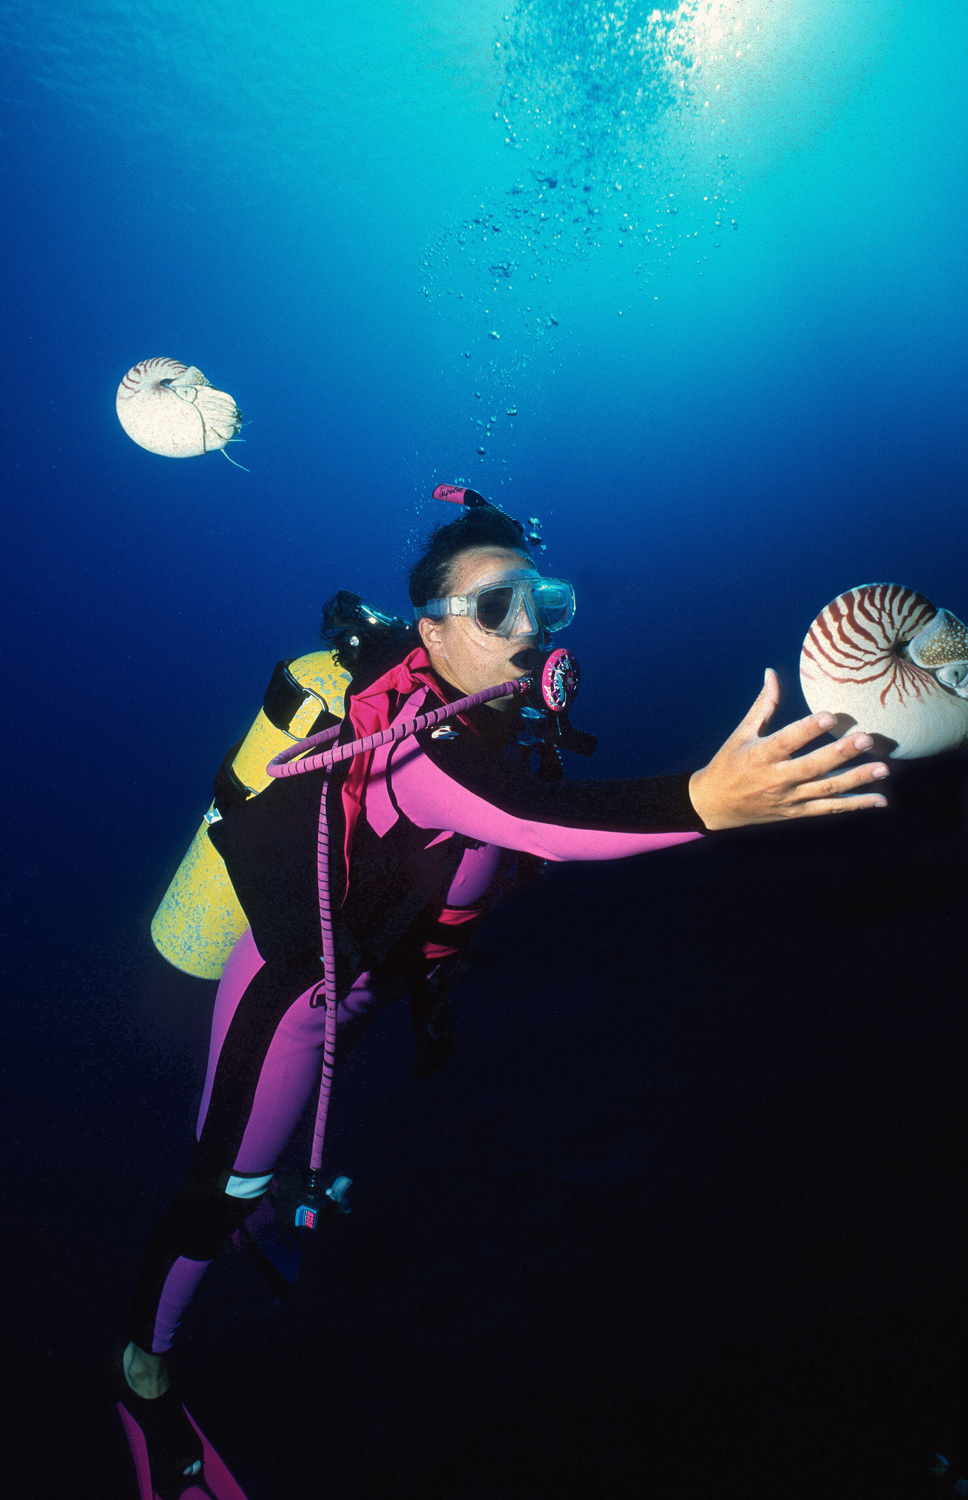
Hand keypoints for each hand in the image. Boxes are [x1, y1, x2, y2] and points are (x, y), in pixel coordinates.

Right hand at [688, 669, 889, 830]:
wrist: (715, 805)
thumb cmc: (728, 763)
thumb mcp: (741, 733)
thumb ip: (764, 705)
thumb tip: (772, 673)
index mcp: (760, 755)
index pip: (787, 741)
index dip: (808, 729)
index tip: (830, 716)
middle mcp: (776, 779)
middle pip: (812, 767)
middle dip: (841, 753)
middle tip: (867, 739)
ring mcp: (788, 798)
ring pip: (826, 789)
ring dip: (856, 780)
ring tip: (883, 768)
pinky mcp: (796, 812)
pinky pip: (829, 809)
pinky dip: (855, 805)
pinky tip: (879, 800)